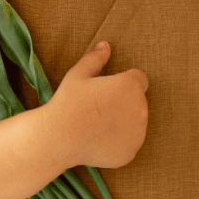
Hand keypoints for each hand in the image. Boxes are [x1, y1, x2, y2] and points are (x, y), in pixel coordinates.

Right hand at [51, 42, 148, 168]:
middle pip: (138, 102)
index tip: (108, 90)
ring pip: (135, 123)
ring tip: (98, 124)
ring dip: (123, 122)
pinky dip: (119, 142)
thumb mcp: (78, 74)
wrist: (58, 138)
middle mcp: (140, 108)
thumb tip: (106, 45)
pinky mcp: (131, 152)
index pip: (139, 79)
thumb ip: (96, 59)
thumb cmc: (68, 102)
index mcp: (130, 85)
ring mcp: (138, 133)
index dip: (123, 83)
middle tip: (99, 108)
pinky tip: (99, 139)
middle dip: (124, 102)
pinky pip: (129, 143)